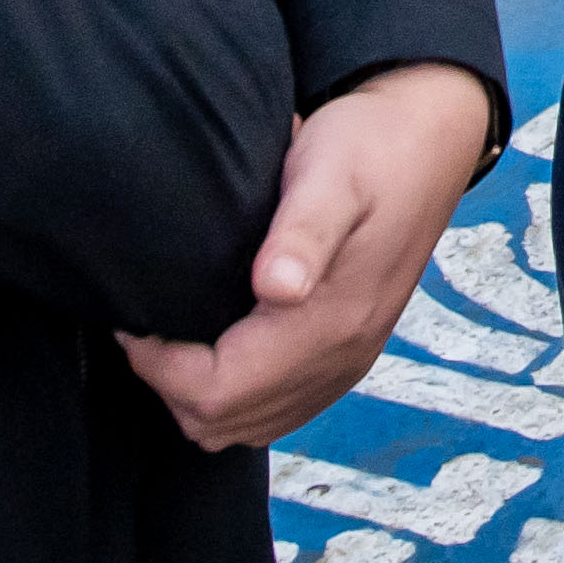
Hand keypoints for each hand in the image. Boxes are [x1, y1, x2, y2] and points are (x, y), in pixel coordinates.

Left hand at [117, 61, 504, 450]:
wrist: (431, 136)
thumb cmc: (369, 145)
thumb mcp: (330, 172)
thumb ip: (303, 233)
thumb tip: (275, 289)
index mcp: (331, 320)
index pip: (220, 391)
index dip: (161, 370)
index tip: (132, 321)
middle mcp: (342, 355)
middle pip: (226, 422)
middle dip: (170, 386)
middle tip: (144, 327)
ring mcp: (348, 361)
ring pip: (249, 426)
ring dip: (198, 396)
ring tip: (173, 337)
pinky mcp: (348, 353)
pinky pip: (278, 411)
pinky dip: (234, 397)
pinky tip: (216, 346)